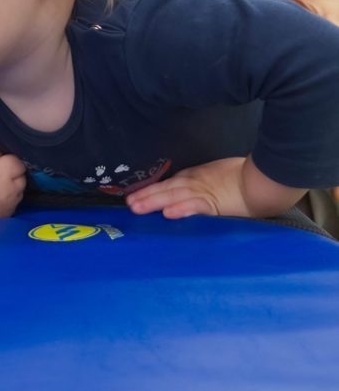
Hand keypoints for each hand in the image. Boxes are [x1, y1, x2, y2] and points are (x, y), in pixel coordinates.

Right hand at [0, 141, 25, 217]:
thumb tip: (2, 154)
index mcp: (1, 175)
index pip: (18, 162)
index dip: (6, 159)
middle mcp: (8, 193)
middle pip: (21, 176)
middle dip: (11, 172)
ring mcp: (7, 207)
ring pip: (19, 191)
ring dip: (11, 185)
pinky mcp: (4, 217)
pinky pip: (13, 203)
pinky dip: (6, 198)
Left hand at [125, 156, 303, 219]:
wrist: (261, 179)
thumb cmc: (240, 178)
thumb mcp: (213, 177)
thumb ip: (196, 184)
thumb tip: (178, 197)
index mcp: (193, 177)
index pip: (166, 184)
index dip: (148, 189)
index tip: (131, 196)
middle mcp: (194, 183)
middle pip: (165, 189)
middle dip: (145, 196)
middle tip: (128, 204)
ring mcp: (203, 192)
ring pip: (174, 197)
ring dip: (154, 202)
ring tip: (137, 207)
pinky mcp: (216, 204)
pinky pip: (197, 207)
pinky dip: (182, 209)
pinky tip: (169, 214)